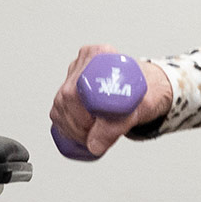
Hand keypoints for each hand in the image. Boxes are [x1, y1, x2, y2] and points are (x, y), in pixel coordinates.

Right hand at [51, 46, 170, 158]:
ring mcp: (73, 76)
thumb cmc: (141, 95)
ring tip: (93, 134)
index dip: (83, 112)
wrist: (142, 92)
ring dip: (73, 128)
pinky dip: (67, 127)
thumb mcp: (135, 111)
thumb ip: (115, 127)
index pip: (80, 86)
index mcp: (100, 55)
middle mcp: (83, 63)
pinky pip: (58, 112)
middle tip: (96, 136)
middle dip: (79, 124)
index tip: (95, 126)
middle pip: (67, 97)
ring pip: (60, 107)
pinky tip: (82, 132)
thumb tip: (94, 145)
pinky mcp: (68, 90)